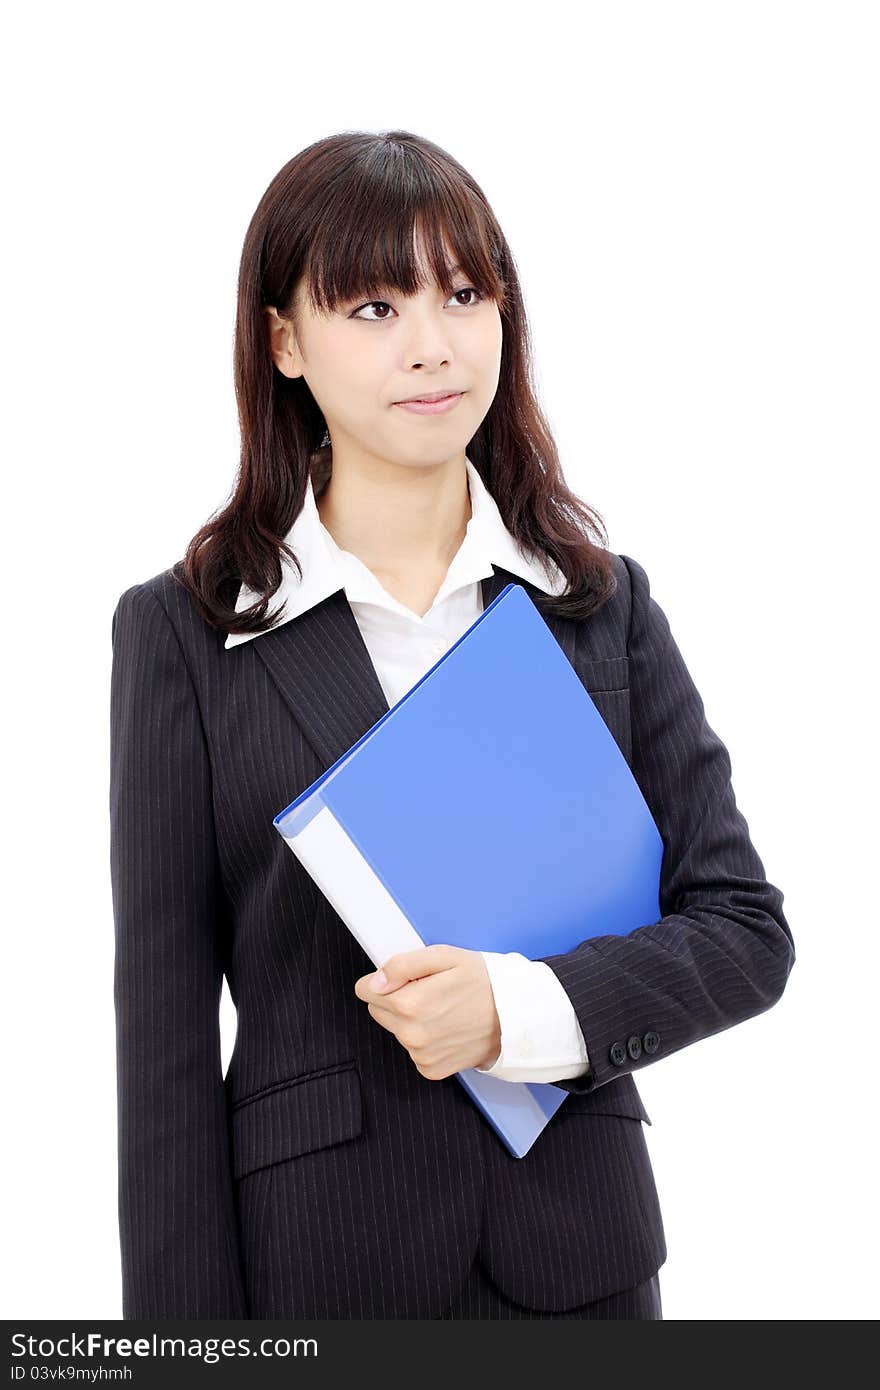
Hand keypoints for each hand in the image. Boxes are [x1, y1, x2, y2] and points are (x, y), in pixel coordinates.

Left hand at [353, 945, 501, 1080]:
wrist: (516, 1018)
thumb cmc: (484, 984)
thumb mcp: (445, 956)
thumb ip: (402, 965)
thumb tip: (375, 980)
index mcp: (410, 1003)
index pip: (365, 990)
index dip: (387, 979)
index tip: (408, 978)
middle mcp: (411, 1033)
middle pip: (378, 1010)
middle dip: (398, 998)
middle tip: (430, 990)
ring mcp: (420, 1054)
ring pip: (396, 1029)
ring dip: (412, 1019)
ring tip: (444, 1008)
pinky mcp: (430, 1069)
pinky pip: (413, 1050)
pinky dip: (425, 1039)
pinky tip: (447, 1027)